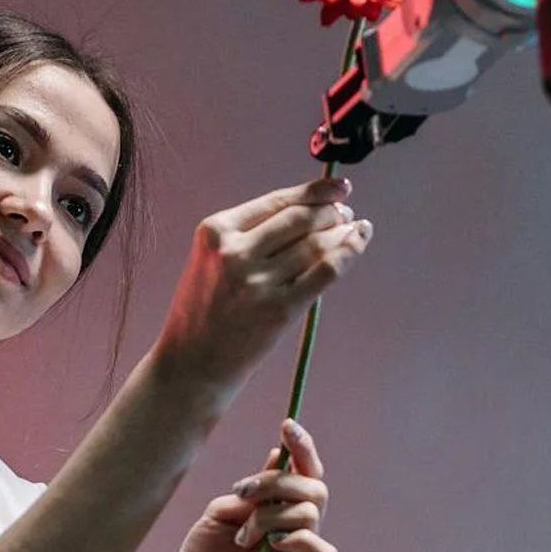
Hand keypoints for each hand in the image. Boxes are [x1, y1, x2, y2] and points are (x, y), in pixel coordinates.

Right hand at [152, 177, 369, 393]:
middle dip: (330, 211)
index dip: (314, 192)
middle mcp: (235, 253)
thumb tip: (308, 210)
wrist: (192, 363)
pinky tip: (358, 241)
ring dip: (342, 232)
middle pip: (300, 219)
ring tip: (353, 229)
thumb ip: (249, 235)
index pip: (276, 201)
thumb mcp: (211, 259)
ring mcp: (257, 282)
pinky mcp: (279, 309)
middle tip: (344, 214)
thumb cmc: (204, 310)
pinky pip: (326, 271)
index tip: (337, 189)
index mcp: (215, 231)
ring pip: (316, 244)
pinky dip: (349, 252)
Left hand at [166, 418, 337, 551]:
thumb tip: (278, 457)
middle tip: (242, 493)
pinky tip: (270, 546)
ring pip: (310, 513)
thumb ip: (253, 490)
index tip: (286, 426)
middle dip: (277, 482)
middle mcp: (294, 526)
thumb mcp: (221, 511)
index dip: (302, 447)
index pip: (305, 472)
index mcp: (279, 507)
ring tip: (242, 537)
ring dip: (269, 516)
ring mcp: (298, 551)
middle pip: (314, 487)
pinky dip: (297, 540)